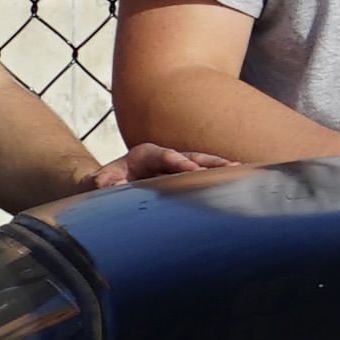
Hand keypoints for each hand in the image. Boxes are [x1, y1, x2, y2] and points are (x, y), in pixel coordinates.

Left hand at [87, 142, 231, 187]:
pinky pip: (202, 177)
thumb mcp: (98, 182)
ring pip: (201, 165)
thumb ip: (102, 181)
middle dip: (209, 162)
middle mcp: (164, 157)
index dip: (178, 161)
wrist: (109, 182)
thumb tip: (107, 185)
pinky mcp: (181, 177)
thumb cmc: (105, 182)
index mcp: (144, 154)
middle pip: (190, 156)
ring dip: (220, 169)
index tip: (190, 169)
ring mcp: (174, 167)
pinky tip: (238, 181)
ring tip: (241, 171)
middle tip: (229, 166)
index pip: (165, 156)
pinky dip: (218, 179)